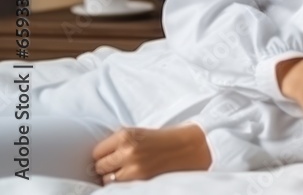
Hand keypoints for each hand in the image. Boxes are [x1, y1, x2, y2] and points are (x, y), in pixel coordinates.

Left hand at [92, 125, 211, 183]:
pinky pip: (119, 187)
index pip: (96, 152)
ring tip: (124, 173)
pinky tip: (130, 179)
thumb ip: (118, 142)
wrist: (186, 146)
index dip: (102, 156)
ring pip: (107, 179)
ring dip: (113, 178)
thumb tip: (96, 158)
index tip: (109, 157)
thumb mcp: (138, 133)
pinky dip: (122, 185)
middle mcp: (128, 150)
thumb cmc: (161, 139)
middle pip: (99, 166)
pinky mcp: (141, 179)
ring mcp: (134, 166)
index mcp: (125, 135)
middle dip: (106, 167)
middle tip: (117, 166)